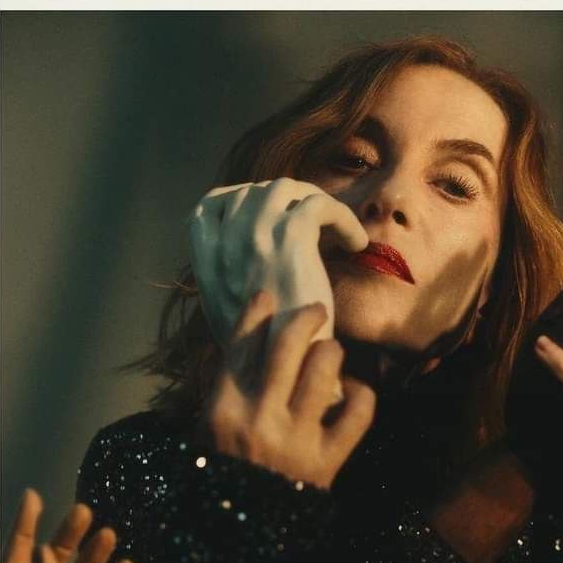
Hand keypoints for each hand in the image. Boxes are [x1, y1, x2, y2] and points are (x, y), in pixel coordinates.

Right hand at [187, 177, 368, 347]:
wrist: (288, 373)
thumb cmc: (270, 353)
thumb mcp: (232, 315)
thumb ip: (231, 278)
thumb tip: (245, 250)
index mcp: (206, 263)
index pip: (210, 205)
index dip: (240, 200)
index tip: (270, 216)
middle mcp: (226, 245)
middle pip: (253, 191)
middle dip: (285, 201)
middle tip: (314, 223)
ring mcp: (255, 239)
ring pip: (285, 189)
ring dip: (313, 202)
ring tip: (335, 230)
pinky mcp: (291, 241)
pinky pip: (320, 205)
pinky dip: (343, 218)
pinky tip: (355, 244)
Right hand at [199, 288, 375, 489]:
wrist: (245, 535)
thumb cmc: (223, 476)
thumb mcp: (206, 431)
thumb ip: (219, 388)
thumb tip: (239, 341)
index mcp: (224, 408)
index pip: (242, 346)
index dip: (256, 313)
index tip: (268, 296)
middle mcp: (260, 418)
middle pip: (288, 346)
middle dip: (305, 318)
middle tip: (317, 310)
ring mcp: (296, 439)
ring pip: (324, 369)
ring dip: (331, 352)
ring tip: (331, 352)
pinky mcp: (328, 461)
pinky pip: (358, 413)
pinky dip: (362, 394)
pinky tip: (354, 390)